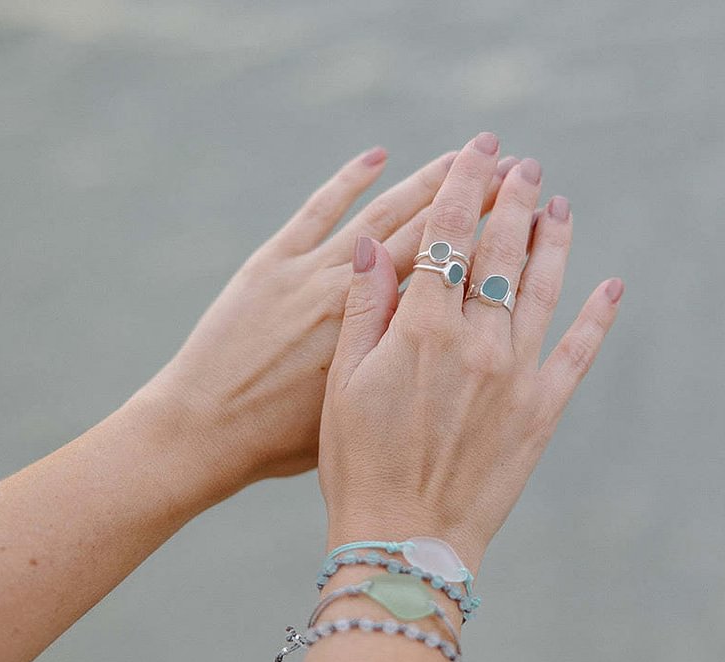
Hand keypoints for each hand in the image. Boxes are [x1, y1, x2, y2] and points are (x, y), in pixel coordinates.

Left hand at [133, 146, 517, 510]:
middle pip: (426, 233)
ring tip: (461, 155)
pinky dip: (347, 181)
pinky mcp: (271, 263)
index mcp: (379, 335)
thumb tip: (435, 350)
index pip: (447, 275)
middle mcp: (352, 293)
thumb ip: (394, 374)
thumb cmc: (280, 442)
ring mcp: (310, 271)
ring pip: (381, 214)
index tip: (520, 213)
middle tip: (510, 166)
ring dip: (424, 181)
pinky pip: (318, 210)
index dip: (487, 242)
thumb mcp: (352, 414)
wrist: (203, 433)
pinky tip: (377, 156)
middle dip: (471, 197)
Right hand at [319, 132, 622, 573]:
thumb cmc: (359, 461)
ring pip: (541, 290)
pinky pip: (576, 354)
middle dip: (513, 201)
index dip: (464, 189)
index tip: (477, 153)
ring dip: (553, 243)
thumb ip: (363, 308)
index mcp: (422, 330)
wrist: (404, 535)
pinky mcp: (540, 412)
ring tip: (559, 205)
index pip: (449, 237)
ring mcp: (515, 376)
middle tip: (525, 165)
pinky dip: (597, 318)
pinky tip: (611, 288)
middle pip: (500, 253)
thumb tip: (371, 245)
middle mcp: (476, 342)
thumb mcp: (343, 381)